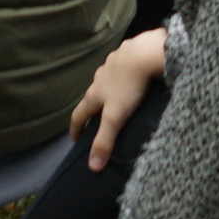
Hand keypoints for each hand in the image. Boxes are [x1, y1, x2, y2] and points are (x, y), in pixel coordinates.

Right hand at [71, 28, 170, 168]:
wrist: (144, 52)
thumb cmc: (128, 86)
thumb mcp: (115, 117)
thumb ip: (104, 141)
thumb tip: (92, 167)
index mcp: (95, 93)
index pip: (78, 114)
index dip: (75, 128)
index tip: (74, 139)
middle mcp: (99, 77)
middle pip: (92, 95)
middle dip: (93, 107)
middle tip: (97, 118)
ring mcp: (112, 63)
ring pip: (106, 79)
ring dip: (107, 89)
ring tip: (115, 97)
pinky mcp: (127, 51)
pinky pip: (121, 65)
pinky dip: (122, 73)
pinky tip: (131, 74)